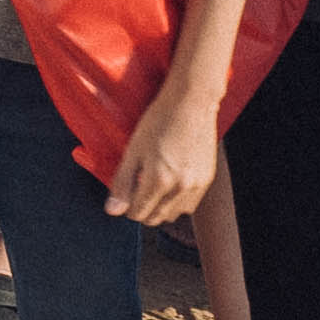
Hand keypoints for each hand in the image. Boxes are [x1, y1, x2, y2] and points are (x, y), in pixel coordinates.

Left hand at [109, 88, 220, 228]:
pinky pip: (190, 204)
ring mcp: (196, 185)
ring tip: (154, 184)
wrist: (192, 101)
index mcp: (159, 180)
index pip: (139, 214)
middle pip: (156, 218)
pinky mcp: (207, 179)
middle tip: (137, 189)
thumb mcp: (133, 149)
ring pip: (174, 214)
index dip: (127, 207)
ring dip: (161, 207)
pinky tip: (170, 182)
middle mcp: (180, 187)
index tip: (126, 194)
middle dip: (143, 209)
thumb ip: (122, 182)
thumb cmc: (160, 119)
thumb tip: (113, 210)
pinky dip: (177, 200)